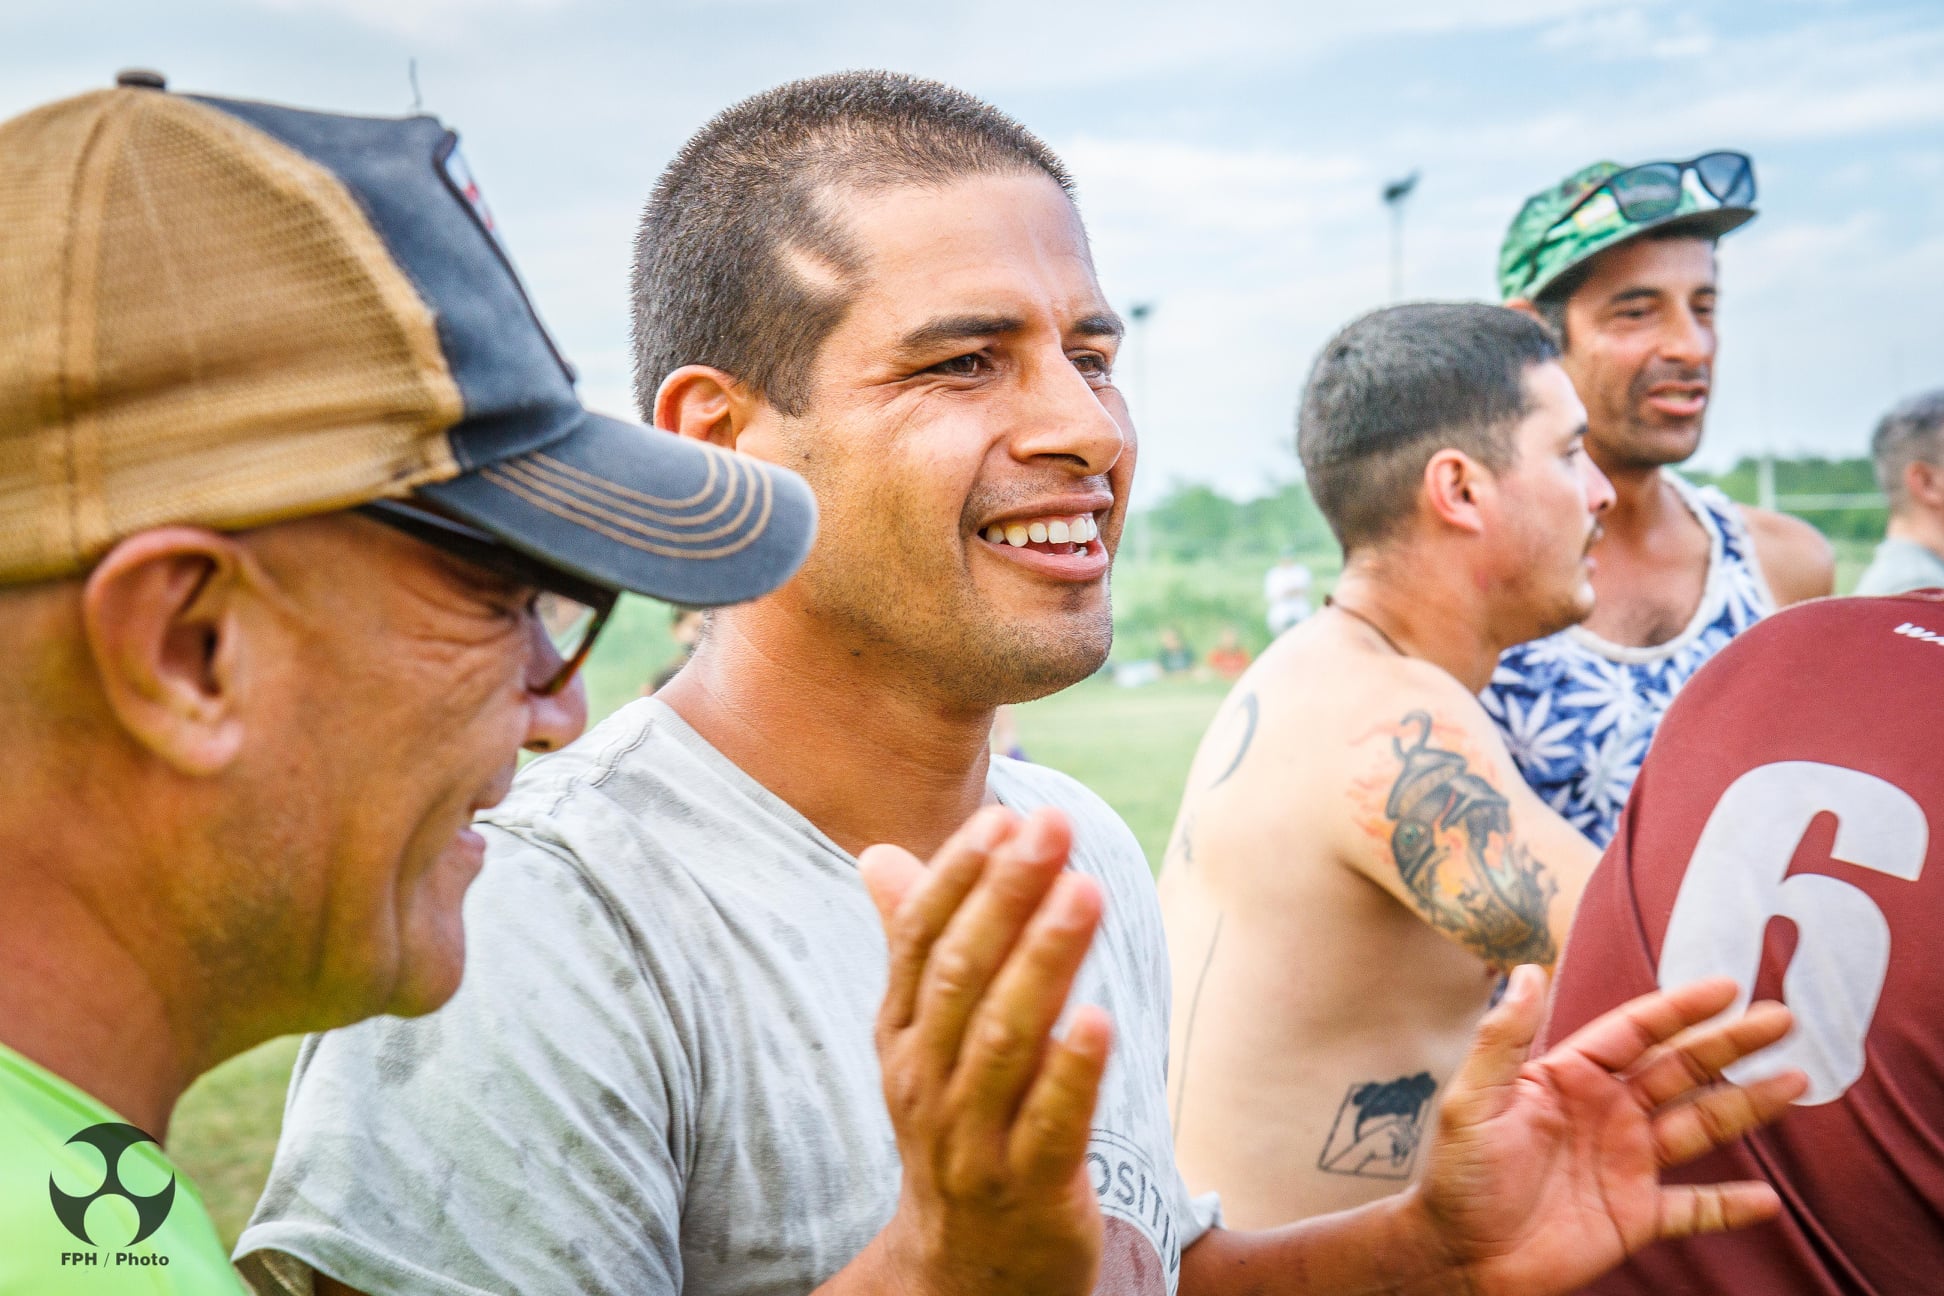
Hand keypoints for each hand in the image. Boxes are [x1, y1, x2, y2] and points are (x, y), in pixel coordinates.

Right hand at [855, 806, 1110, 1295]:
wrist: (963, 1270)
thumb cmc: (956, 1127)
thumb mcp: (922, 1039)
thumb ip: (912, 945)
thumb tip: (877, 853)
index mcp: (902, 1033)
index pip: (922, 939)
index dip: (960, 874)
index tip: (1004, 815)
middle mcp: (925, 1080)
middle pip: (962, 975)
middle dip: (1007, 894)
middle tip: (1053, 825)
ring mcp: (972, 1138)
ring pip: (1004, 1040)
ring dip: (1044, 960)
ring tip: (1085, 893)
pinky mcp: (1029, 1188)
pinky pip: (1048, 1124)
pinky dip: (1070, 1072)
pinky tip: (1098, 1020)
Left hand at [1412, 965, 1806, 1295]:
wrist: (1461, 1255)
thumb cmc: (1456, 1175)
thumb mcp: (1472, 1100)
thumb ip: (1502, 1038)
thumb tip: (1528, 970)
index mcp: (1569, 1077)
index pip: (1635, 1031)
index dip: (1681, 1009)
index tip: (1728, 988)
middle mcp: (1607, 1112)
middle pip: (1681, 1069)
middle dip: (1731, 1044)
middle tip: (1782, 1019)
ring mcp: (1627, 1163)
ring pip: (1701, 1126)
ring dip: (1748, 1106)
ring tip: (1797, 1082)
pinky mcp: (1636, 1215)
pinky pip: (1695, 1208)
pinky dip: (1730, 1205)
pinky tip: (1769, 1198)